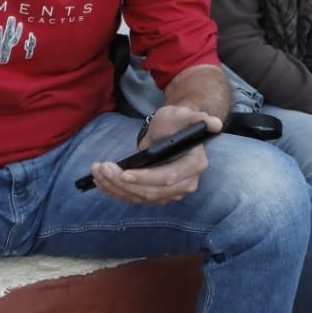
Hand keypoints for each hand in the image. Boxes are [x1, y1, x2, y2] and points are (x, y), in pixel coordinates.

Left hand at [88, 104, 221, 202]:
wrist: (174, 129)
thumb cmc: (178, 120)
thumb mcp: (185, 114)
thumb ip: (198, 118)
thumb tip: (214, 123)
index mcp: (194, 165)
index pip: (168, 178)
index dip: (146, 178)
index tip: (124, 172)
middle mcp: (185, 184)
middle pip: (151, 192)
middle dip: (123, 183)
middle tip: (101, 168)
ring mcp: (171, 193)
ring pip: (140, 197)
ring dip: (115, 187)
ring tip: (97, 172)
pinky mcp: (156, 195)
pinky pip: (135, 198)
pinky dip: (116, 191)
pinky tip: (101, 181)